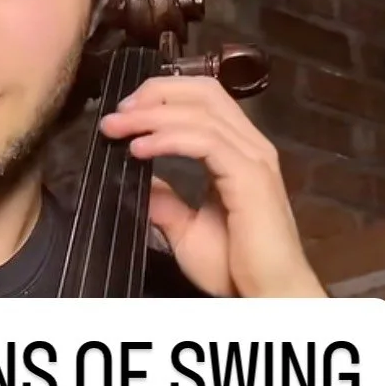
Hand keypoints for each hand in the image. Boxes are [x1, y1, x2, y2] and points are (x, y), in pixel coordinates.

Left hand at [101, 76, 326, 298]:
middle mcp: (251, 147)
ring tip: (118, 128)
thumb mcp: (188, 230)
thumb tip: (142, 183)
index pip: (204, 100)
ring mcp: (253, 159)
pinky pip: (204, 142)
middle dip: (155, 94)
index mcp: (239, 152)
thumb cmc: (236, 268)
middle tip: (117, 113)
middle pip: (204, 92)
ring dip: (152, 116)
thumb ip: (167, 202)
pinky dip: (167, 139)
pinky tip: (140, 149)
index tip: (124, 115)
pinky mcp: (249, 177)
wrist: (267, 293)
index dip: (162, 97)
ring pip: (200, 113)